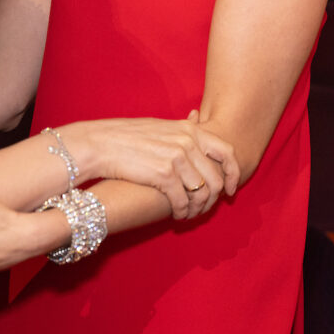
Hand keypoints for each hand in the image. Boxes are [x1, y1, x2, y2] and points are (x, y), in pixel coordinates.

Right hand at [62, 112, 238, 219]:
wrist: (100, 144)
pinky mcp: (164, 174)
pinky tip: (177, 215)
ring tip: (188, 214)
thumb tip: (197, 118)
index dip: (233, 174)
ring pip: (201, 193)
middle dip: (212, 199)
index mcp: (190, 129)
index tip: (230, 189)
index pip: (227, 152)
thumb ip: (183, 127)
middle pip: (216, 178)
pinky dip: (182, 212)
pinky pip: (183, 200)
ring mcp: (177, 157)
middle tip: (203, 209)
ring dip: (197, 209)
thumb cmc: (128, 136)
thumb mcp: (160, 124)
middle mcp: (188, 142)